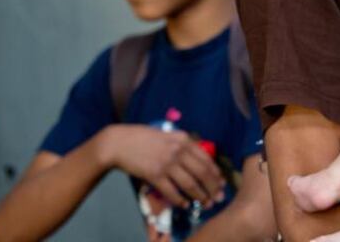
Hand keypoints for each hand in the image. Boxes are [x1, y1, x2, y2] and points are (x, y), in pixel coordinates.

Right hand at [104, 125, 225, 207]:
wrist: (118, 142)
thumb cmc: (142, 138)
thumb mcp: (168, 135)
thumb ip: (183, 144)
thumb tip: (198, 159)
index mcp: (184, 139)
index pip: (206, 159)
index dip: (216, 173)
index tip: (221, 182)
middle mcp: (178, 151)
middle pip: (202, 173)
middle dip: (213, 188)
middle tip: (218, 198)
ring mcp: (167, 164)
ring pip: (190, 184)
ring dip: (200, 196)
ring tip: (205, 203)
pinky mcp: (154, 175)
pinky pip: (172, 191)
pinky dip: (180, 200)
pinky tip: (185, 205)